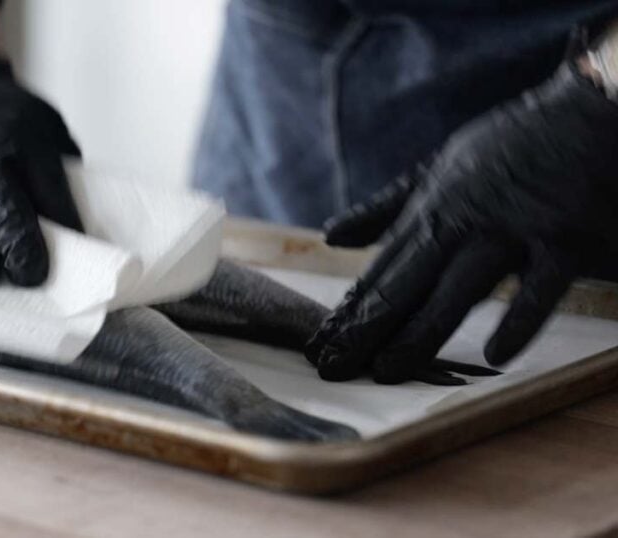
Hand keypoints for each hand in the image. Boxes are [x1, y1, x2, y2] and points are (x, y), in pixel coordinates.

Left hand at [306, 62, 617, 383]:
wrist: (591, 108)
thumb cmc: (512, 144)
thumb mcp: (438, 166)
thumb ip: (385, 207)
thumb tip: (330, 236)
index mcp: (433, 207)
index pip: (383, 268)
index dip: (351, 309)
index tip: (321, 343)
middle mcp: (466, 221)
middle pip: (408, 283)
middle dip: (368, 329)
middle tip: (335, 368)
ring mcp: (514, 232)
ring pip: (458, 291)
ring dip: (421, 333)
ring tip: (389, 371)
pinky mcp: (566, 241)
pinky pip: (540, 289)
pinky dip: (518, 322)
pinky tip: (494, 356)